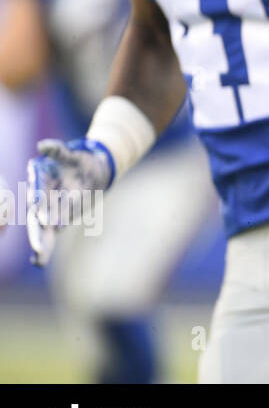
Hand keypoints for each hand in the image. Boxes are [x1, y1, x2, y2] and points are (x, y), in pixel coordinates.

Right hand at [26, 138, 114, 266]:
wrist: (92, 170)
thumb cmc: (77, 161)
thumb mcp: (69, 155)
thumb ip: (56, 150)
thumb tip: (42, 146)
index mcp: (41, 183)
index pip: (39, 197)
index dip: (41, 207)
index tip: (44, 218)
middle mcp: (44, 199)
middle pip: (39, 217)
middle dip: (39, 233)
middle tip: (40, 248)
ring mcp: (51, 209)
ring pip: (45, 229)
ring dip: (43, 243)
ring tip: (39, 260)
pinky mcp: (61, 216)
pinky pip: (53, 231)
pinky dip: (47, 244)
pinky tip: (37, 261)